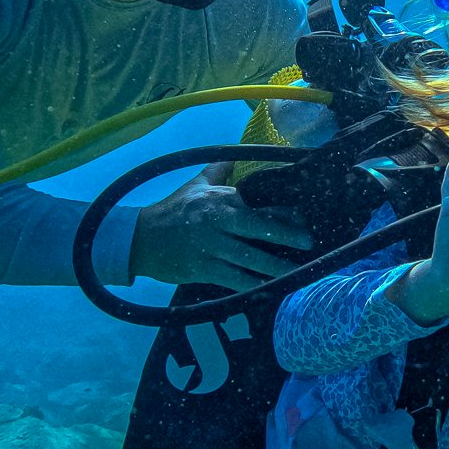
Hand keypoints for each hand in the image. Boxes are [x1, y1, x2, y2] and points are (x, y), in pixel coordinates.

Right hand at [131, 171, 314, 289]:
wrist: (140, 239)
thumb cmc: (172, 210)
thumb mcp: (194, 186)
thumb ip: (216, 172)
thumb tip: (231, 158)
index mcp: (220, 199)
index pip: (257, 203)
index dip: (283, 213)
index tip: (303, 220)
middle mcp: (217, 220)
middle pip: (258, 227)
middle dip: (286, 235)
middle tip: (308, 243)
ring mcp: (210, 246)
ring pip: (250, 258)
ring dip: (275, 266)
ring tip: (297, 272)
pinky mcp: (203, 269)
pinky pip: (234, 279)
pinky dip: (254, 286)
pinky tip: (270, 290)